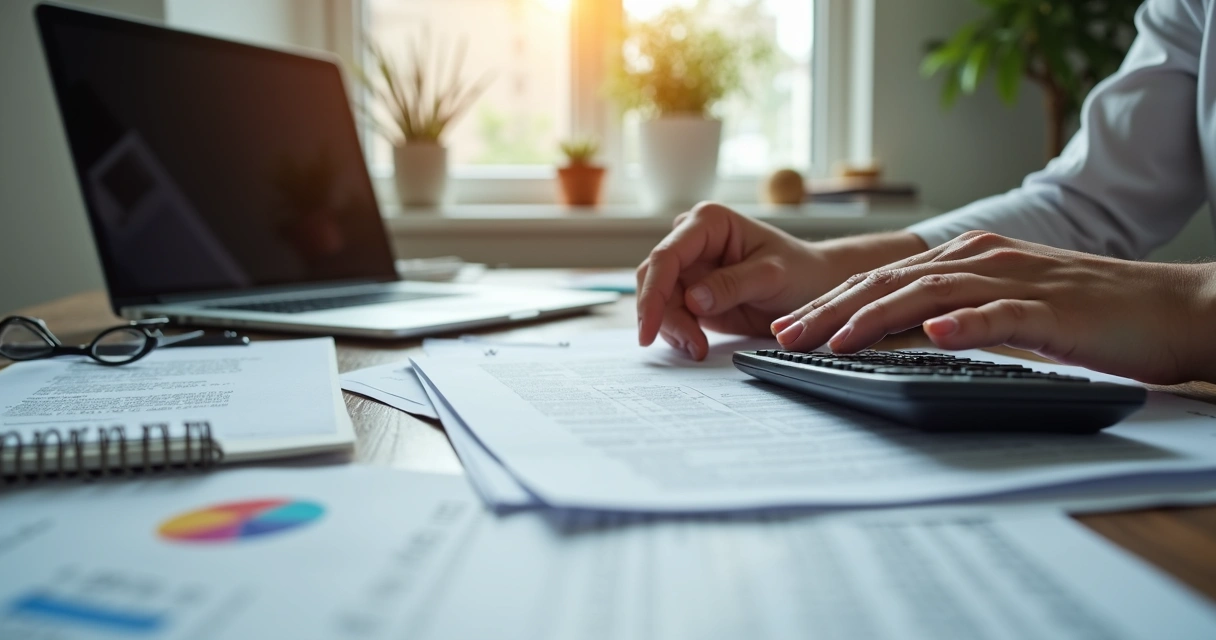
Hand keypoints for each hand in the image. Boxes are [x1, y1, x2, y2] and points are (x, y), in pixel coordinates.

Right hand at [635, 202, 926, 359]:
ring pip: (658, 300)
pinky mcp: (690, 292)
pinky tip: (697, 345)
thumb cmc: (799, 271)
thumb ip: (732, 285)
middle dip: (664, 316)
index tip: (649, 328)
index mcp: (707, 222)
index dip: (653, 293)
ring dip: (672, 328)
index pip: (667, 256)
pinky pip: (670, 314)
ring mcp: (689, 267)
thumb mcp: (772, 276)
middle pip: (655, 279)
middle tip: (690, 344)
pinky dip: (678, 333)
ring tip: (698, 348)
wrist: (813, 286)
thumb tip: (694, 300)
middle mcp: (691, 240)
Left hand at [772, 231, 1215, 383]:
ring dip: (876, 318)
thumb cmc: (1087, 314)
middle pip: (890, 283)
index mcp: (967, 259)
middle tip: (783, 337)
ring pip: (929, 294)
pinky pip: (999, 314)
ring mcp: (1015, 280)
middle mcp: (981, 260)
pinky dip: (963, 324)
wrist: (1170, 308)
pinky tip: (932, 335)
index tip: (785, 327)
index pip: (882, 281)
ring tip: (834, 341)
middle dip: (831, 311)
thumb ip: (954, 315)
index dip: (830, 303)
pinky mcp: (1051, 307)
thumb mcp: (1005, 309)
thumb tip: (899, 337)